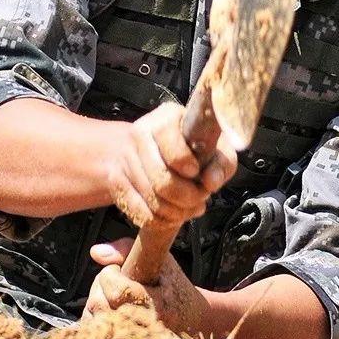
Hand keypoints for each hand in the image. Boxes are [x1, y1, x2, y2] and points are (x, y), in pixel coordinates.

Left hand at [82, 237, 211, 334]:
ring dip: (97, 300)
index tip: (120, 269)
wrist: (189, 320)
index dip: (111, 273)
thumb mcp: (161, 260)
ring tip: (116, 296)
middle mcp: (142, 329)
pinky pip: (90, 329)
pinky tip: (110, 308)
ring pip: (92, 316)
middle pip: (99, 303)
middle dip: (101, 286)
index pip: (117, 291)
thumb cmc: (173, 286)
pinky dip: (94, 315)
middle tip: (118, 281)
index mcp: (156, 307)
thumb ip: (126, 249)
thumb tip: (96, 252)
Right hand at [107, 102, 236, 229]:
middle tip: (199, 198)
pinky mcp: (116, 181)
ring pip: (151, 199)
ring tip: (189, 208)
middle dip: (187, 197)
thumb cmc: (192, 149)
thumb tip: (210, 182)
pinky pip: (139, 212)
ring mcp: (125, 158)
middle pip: (161, 180)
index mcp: (166, 118)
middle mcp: (140, 133)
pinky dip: (159, 220)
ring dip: (176, 212)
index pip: (172, 147)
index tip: (197, 173)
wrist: (154, 149)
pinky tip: (172, 215)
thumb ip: (222, 163)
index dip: (187, 165)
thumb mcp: (215, 149)